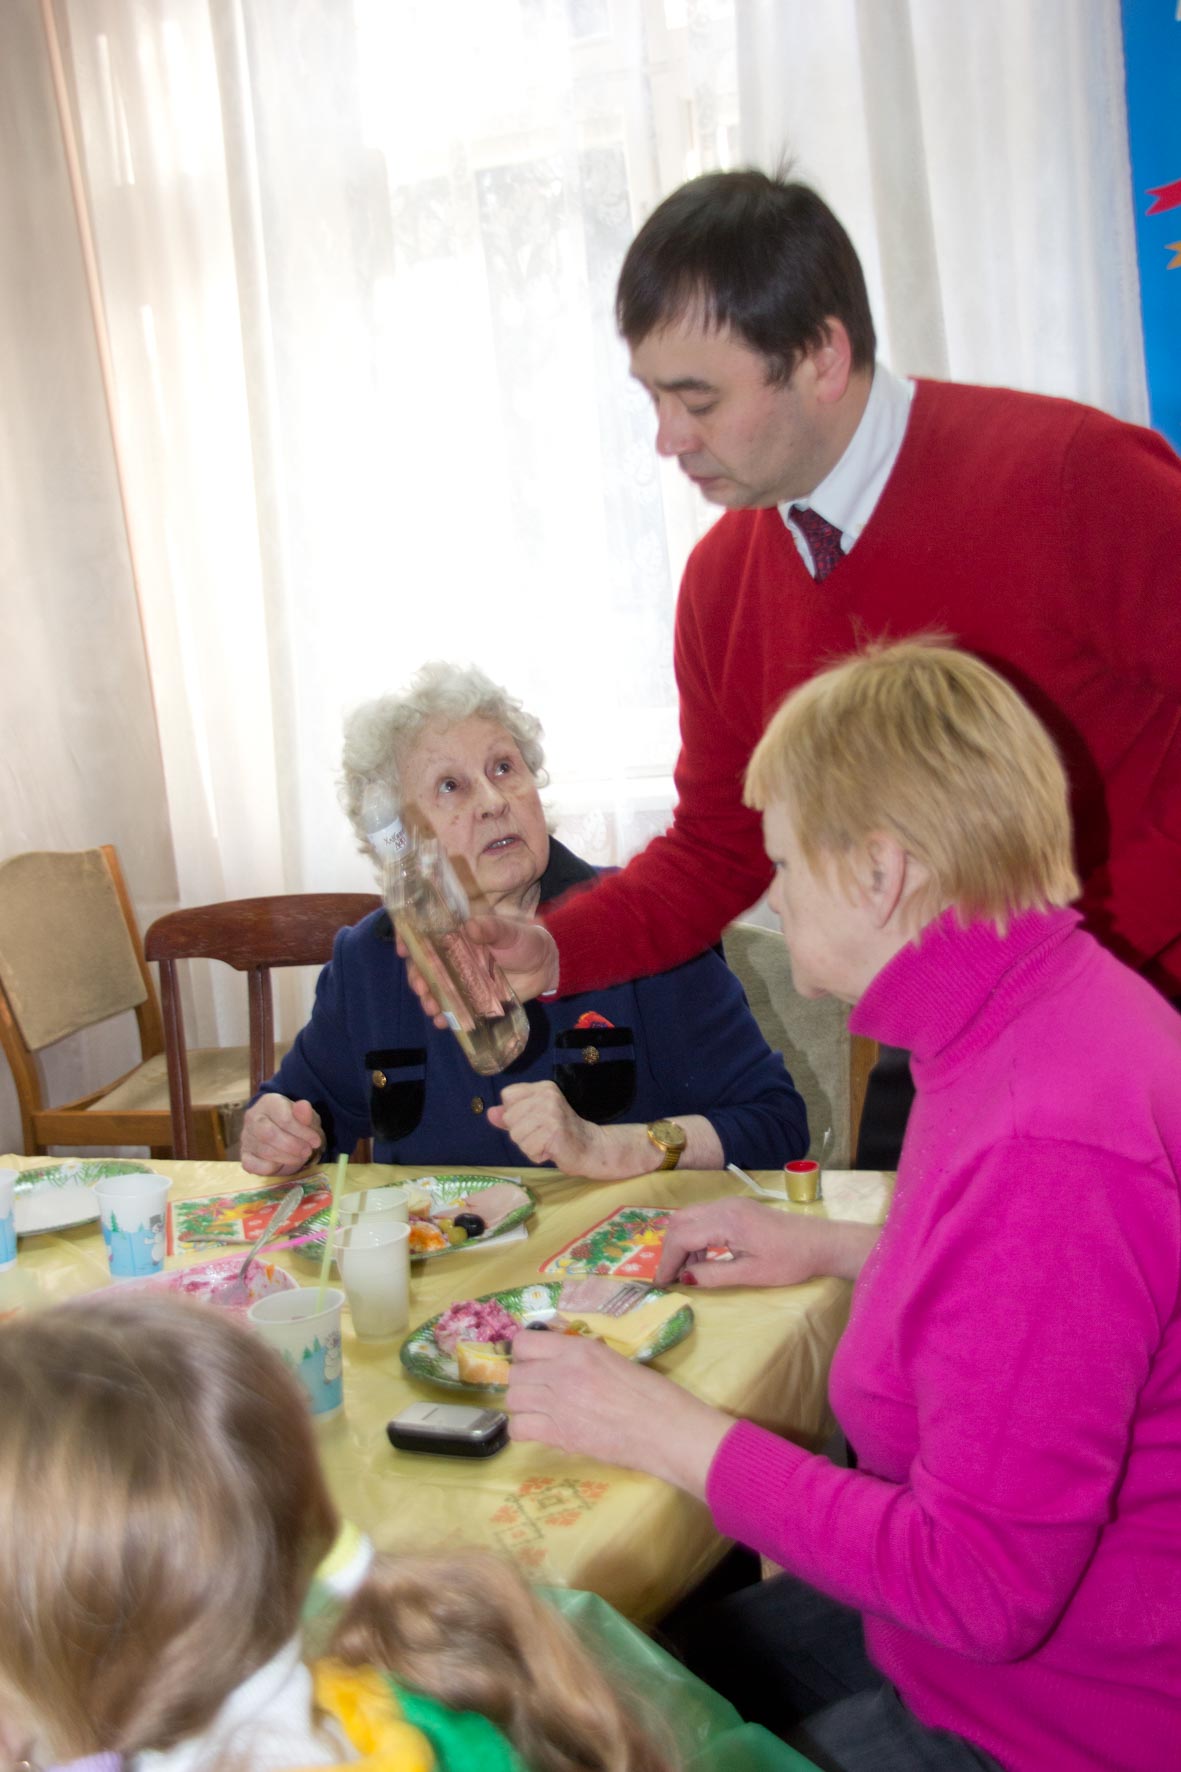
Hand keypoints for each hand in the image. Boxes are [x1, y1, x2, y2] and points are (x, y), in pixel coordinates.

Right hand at [240, 1094, 323, 1174]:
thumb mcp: (306, 1116)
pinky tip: (281, 1163)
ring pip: (264, 1151)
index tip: (316, 1141)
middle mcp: (253, 1117)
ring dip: (287, 1157)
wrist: (284, 1133)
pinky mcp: (244, 1155)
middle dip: (293, 1146)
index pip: (284, 1118)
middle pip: (269, 1135)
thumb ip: (305, 1113)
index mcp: (269, 1102)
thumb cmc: (296, 1123)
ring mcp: (246, 1137)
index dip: (302, 1132)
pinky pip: (253, 1165)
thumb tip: (304, 1106)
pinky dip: (270, 1168)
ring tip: (300, 1157)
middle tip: (308, 1152)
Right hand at [399, 913, 558, 1023]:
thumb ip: (492, 929)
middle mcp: (453, 959)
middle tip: (420, 988)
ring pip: (437, 991)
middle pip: (425, 968)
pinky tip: (443, 1022)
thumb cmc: (525, 941)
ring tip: (431, 1007)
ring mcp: (460, 981)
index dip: (409, 942)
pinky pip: (454, 1010)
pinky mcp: (471, 1001)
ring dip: (430, 1000)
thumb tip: (471, 926)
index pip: (425, 936)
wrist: (545, 967)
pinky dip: (447, 1018)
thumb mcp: (509, 932)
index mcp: (457, 936)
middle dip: (418, 979)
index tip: (403, 950)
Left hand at [487, 1081, 607, 1175]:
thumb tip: (490, 1113)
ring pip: (516, 1135)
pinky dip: (537, 1155)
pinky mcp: (554, 1131)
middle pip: (509, 1118)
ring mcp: (551, 1112)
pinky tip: (551, 1150)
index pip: (508, 1096)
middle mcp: (547, 1096)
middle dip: (521, 1133)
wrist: (590, 1147)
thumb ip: (511, 1115)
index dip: (514, 1113)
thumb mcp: (534, 1119)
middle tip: (542, 1134)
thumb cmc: (559, 1133)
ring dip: (529, 1146)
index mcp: (543, 1088)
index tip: (532, 1120)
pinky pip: (528, 1148)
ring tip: (547, 1142)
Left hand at [506, 1330, 730, 1495]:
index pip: (524, 1342)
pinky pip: (519, 1428)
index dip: (525, 1355)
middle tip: (541, 1392)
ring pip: (513, 1399)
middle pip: (515, 1374)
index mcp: (578, 1349)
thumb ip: (581, 1358)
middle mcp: (561, 1371)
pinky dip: (525, 1430)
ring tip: (540, 1412)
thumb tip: (558, 1361)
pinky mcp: (559, 1434)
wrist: (665, 1428)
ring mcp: (557, 1403)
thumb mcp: (613, 1360)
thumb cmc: (651, 1393)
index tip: (534, 1364)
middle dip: (524, 1382)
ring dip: (524, 1406)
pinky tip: (541, 1431)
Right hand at [653, 1196, 869, 1289]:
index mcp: (727, 1221)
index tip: (661, 1284)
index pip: (681, 1236)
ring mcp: (730, 1204)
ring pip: (690, 1217)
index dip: (667, 1260)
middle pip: (679, 1220)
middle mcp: (723, 1206)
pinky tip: (705, 1259)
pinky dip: (696, 1237)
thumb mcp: (751, 1274)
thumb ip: (714, 1275)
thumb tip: (684, 1278)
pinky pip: (704, 1218)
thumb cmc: (790, 1261)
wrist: (821, 1242)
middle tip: (672, 1277)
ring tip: (690, 1271)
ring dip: (683, 1243)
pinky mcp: (736, 1208)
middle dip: (670, 1249)